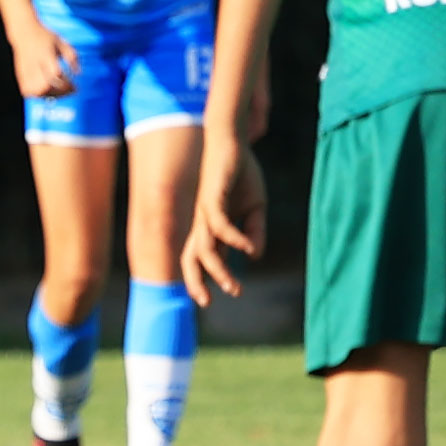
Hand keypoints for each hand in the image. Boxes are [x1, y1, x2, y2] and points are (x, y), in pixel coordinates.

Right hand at [8, 22, 78, 98]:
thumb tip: (78, 73)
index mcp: (46, 54)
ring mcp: (26, 70)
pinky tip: (47, 91)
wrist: (24, 31)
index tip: (74, 86)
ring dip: (48, 95)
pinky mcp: (20, 74)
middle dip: (59, 92)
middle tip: (68, 91)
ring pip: (35, 91)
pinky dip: (38, 95)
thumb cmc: (45, 37)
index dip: (66, 83)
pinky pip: (27, 91)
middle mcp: (35, 63)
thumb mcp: (61, 43)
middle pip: (45, 86)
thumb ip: (71, 56)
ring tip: (58, 93)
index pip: (55, 74)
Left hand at [183, 127, 266, 304]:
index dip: (210, 277)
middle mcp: (203, 222)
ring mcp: (205, 212)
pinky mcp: (211, 198)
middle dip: (196, 282)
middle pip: (190, 258)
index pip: (202, 257)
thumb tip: (253, 257)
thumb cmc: (241, 175)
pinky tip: (248, 249)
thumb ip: (255, 232)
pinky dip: (233, 240)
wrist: (233, 142)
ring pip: (202, 248)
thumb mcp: (255, 208)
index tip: (230, 293)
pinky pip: (218, 225)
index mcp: (211, 226)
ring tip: (234, 287)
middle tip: (207, 303)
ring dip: (217, 270)